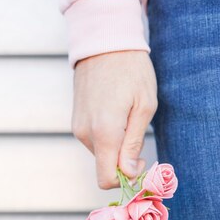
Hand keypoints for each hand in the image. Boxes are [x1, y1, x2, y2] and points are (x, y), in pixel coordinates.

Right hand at [71, 50, 157, 189]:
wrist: (103, 40)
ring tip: (127, 116)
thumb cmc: (131, 70)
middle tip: (139, 134)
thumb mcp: (144, 106)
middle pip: (105, 167)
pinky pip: (94, 140)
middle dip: (123, 160)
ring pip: (100, 153)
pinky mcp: (75, 120)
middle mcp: (85, 133)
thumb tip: (130, 173)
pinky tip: (116, 112)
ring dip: (116, 146)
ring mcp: (77, 127)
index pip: (106, 179)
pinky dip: (107, 136)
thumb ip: (134, 144)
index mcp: (104, 132)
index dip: (126, 180)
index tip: (142, 163)